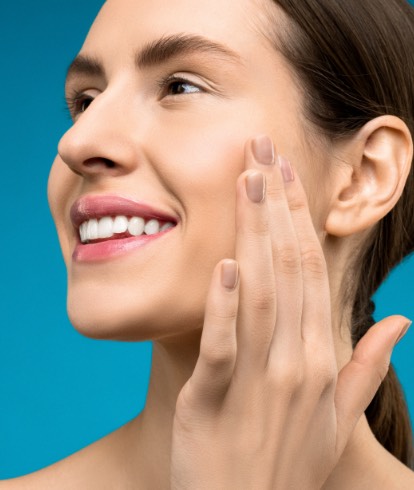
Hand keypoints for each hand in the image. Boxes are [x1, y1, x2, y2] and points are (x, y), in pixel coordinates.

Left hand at [169, 136, 409, 489]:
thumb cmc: (288, 465)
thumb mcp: (338, 420)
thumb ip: (365, 367)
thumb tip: (399, 321)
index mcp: (322, 359)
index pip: (312, 272)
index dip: (300, 220)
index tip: (287, 176)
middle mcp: (297, 362)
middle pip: (289, 268)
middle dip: (276, 206)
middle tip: (263, 151)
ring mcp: (258, 381)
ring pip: (260, 293)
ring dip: (254, 235)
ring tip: (246, 181)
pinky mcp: (215, 400)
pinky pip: (222, 345)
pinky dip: (225, 305)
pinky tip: (225, 264)